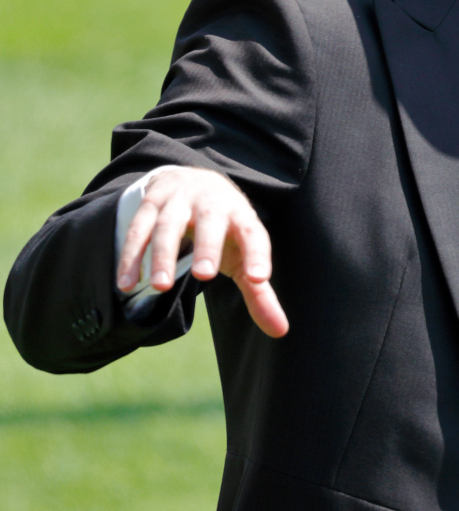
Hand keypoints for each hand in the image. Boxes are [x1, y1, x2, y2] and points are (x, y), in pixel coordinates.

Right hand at [115, 166, 288, 337]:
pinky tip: (126, 284)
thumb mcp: (243, 253)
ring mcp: (180, 201)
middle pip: (211, 222)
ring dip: (163, 255)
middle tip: (204, 276)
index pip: (254, 234)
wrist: (194, 179)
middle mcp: (213, 204)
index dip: (257, 255)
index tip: (258, 278)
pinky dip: (130, 257)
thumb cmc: (225, 229)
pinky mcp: (151, 203)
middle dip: (208, 248)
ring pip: (169, 225)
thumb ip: (259, 292)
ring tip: (161, 286)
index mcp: (242, 216)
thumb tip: (280, 331)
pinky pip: (138, 230)